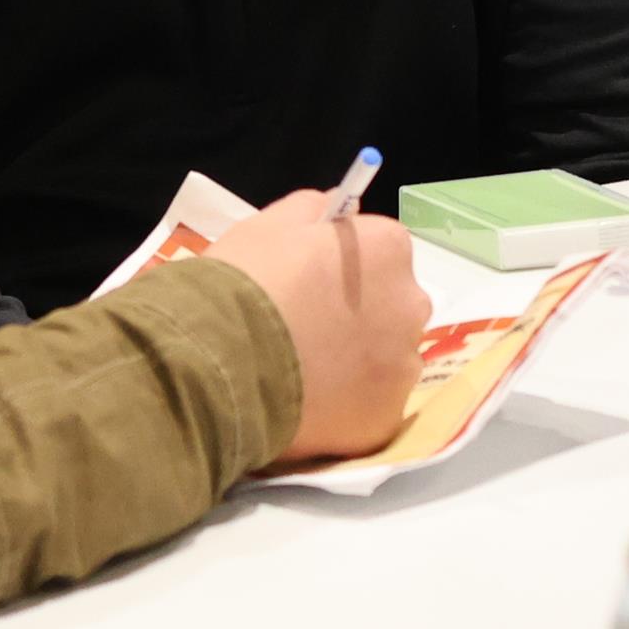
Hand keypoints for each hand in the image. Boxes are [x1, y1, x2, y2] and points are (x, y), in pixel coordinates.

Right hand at [204, 189, 429, 462]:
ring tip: (301, 368)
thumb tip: (338, 212)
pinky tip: (306, 400)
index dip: (342, 262)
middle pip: (392, 302)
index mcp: (387, 249)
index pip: (380, 247)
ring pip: (386, 356)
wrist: (218, 362)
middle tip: (306, 323)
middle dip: (361, 310)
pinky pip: (370, 403)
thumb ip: (312, 210)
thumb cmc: (243, 282)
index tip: (310, 275)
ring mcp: (402, 367)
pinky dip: (346, 402)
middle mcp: (410, 305)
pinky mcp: (384, 418)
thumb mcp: (267, 224)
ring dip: (357, 358)